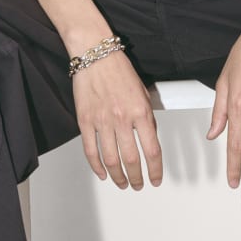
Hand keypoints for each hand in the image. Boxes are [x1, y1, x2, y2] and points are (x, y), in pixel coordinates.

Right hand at [71, 51, 162, 190]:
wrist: (96, 55)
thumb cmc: (119, 70)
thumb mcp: (143, 93)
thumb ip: (146, 118)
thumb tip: (149, 138)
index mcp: (140, 112)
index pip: (152, 150)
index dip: (155, 170)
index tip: (155, 179)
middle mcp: (122, 119)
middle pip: (131, 160)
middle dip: (137, 178)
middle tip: (138, 185)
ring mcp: (101, 121)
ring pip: (111, 160)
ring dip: (118, 177)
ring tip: (122, 183)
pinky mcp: (85, 121)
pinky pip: (90, 150)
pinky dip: (97, 166)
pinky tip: (102, 173)